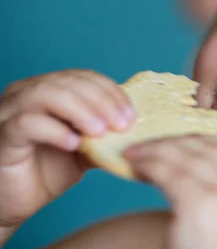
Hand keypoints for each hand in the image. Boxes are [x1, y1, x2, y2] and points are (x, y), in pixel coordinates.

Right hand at [0, 69, 134, 229]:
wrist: (16, 201)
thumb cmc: (49, 169)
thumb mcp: (87, 146)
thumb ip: (105, 130)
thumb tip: (139, 125)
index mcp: (50, 88)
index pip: (85, 77)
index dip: (111, 92)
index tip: (132, 114)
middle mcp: (28, 92)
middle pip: (69, 82)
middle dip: (101, 101)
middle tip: (122, 124)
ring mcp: (11, 111)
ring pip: (47, 94)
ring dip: (81, 111)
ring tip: (101, 132)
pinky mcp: (2, 135)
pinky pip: (27, 124)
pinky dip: (55, 131)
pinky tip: (74, 144)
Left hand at [124, 135, 216, 248]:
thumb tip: (197, 166)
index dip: (203, 142)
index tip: (180, 142)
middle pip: (210, 149)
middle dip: (177, 142)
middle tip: (151, 144)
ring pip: (187, 156)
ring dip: (157, 150)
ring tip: (135, 153)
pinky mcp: (200, 201)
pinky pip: (169, 172)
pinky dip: (149, 165)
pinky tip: (136, 166)